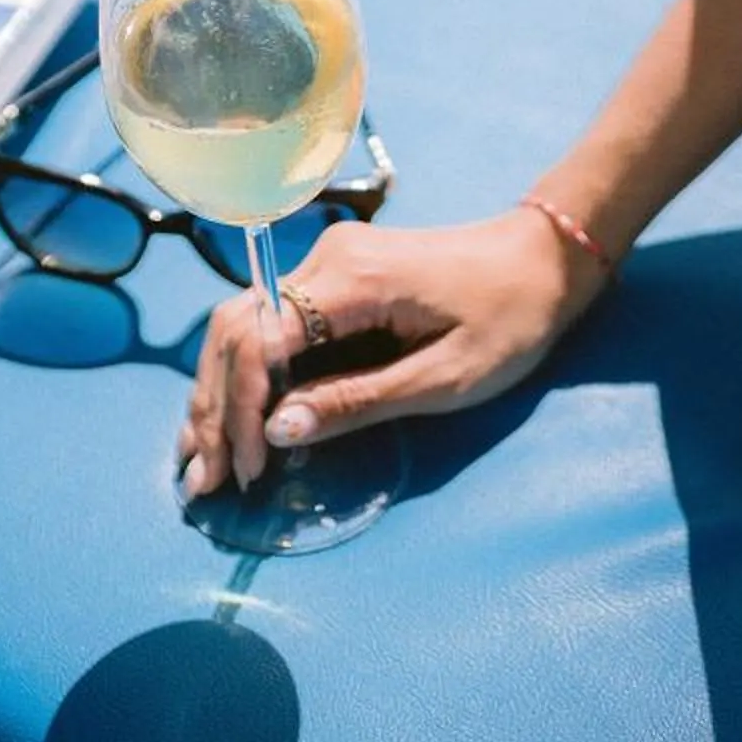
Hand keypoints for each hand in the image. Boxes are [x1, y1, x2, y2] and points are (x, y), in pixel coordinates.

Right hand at [176, 207, 612, 495]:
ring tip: (196, 461)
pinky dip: (243, 375)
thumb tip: (278, 430)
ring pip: (242, 327)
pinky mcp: (333, 280)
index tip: (249, 471)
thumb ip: (359, 402)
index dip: (242, 409)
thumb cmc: (510, 318)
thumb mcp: (446, 377)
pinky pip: (270, 326)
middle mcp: (325, 261)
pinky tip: (226, 419)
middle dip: (214, 408)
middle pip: (236, 331)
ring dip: (217, 393)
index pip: (261, 339)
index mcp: (352, 279)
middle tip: (202, 481)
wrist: (544, 259)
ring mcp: (325, 265)